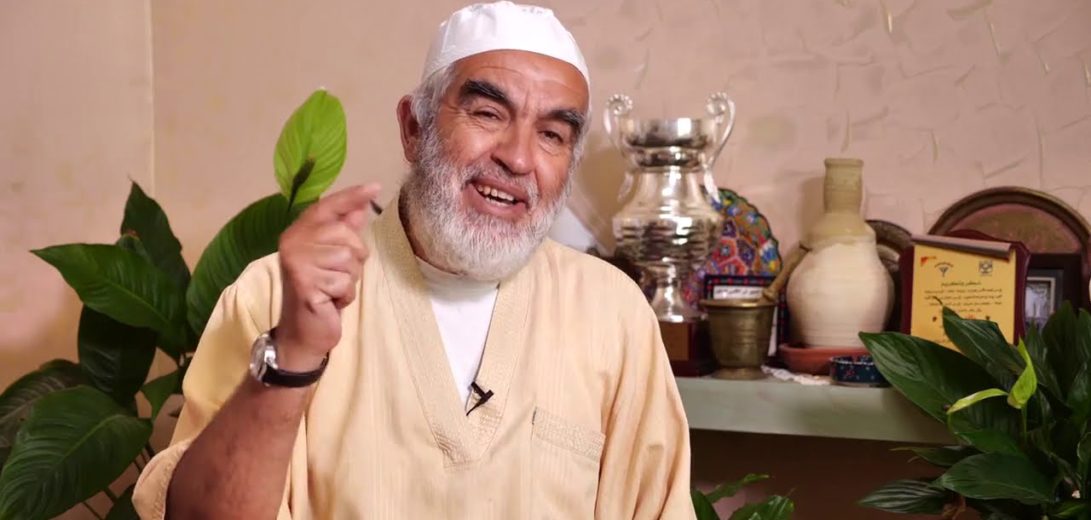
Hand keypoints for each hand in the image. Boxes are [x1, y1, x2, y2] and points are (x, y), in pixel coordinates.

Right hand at [276, 184, 379, 369]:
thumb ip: (344, 233)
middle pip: (346, 234)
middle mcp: (293, 242)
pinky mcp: (305, 283)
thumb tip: (360, 208)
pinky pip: (344, 281)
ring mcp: (297, 262)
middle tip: (337, 276)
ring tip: (332, 289)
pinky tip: (330, 301)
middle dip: (354, 258)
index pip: (328, 207)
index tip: (375, 186)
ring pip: (348, 259)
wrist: (303, 332)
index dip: (351, 196)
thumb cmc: (321, 293)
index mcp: (299, 232)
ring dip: (349, 279)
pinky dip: (345, 294)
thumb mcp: (335, 260)